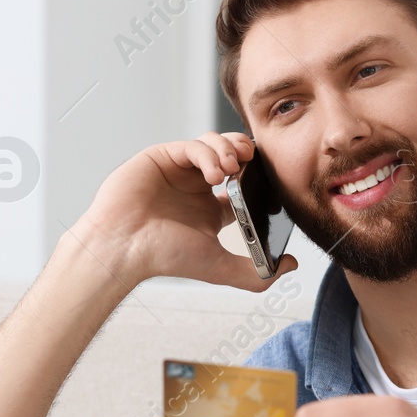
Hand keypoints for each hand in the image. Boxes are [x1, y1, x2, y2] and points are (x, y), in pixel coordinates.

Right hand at [68, 132, 297, 291]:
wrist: (125, 246)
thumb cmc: (164, 257)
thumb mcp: (220, 267)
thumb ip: (258, 272)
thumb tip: (291, 266)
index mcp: (210, 211)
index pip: (243, 186)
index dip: (257, 180)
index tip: (267, 183)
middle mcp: (195, 189)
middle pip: (231, 157)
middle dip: (246, 154)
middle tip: (254, 162)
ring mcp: (178, 171)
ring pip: (212, 144)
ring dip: (228, 150)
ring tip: (233, 167)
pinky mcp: (162, 157)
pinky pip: (192, 144)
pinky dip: (207, 153)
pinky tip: (213, 172)